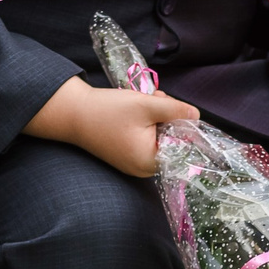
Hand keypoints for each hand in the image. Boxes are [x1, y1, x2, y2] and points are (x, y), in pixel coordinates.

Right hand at [25, 77, 198, 176]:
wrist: (71, 113)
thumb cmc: (107, 111)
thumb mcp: (146, 105)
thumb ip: (175, 110)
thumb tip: (197, 116)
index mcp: (150, 162)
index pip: (183, 147)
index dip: (183, 124)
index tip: (172, 107)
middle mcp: (143, 169)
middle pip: (171, 141)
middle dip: (167, 117)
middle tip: (154, 98)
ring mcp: (133, 163)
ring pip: (159, 137)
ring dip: (156, 117)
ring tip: (142, 101)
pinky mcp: (125, 155)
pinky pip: (145, 140)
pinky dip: (144, 124)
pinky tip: (135, 111)